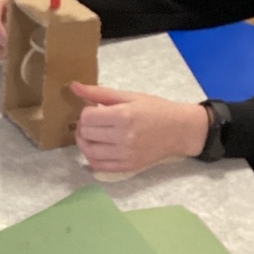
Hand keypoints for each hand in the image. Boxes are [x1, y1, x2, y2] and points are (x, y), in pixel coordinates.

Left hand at [72, 83, 209, 174]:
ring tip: (91, 134)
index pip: (87, 117)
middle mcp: (123, 137)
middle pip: (86, 134)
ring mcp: (126, 155)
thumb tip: (74, 86)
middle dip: (84, 126)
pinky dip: (91, 158)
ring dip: (84, 142)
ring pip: (89, 152)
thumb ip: (99, 93)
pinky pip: (99, 166)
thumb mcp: (129, 96)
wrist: (179, 130)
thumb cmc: (155, 109)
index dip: (85, 112)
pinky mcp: (128, 167)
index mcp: (124, 116)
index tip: (94, 110)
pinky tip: (97, 148)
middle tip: (93, 122)